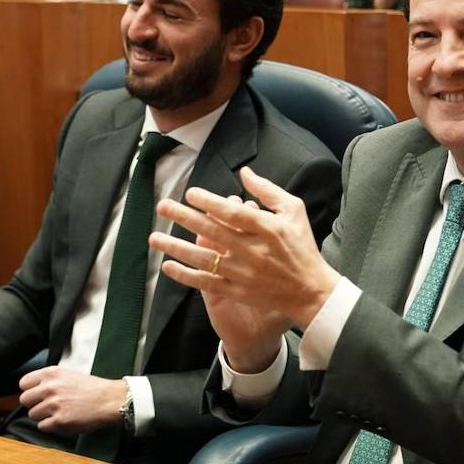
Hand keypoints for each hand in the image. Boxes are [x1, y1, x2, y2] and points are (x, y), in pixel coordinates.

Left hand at [18, 367, 123, 434]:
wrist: (109, 400)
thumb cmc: (92, 388)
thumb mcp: (68, 374)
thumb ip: (50, 379)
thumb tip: (34, 389)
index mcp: (52, 373)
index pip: (24, 383)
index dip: (29, 390)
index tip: (35, 394)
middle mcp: (50, 387)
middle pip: (24, 400)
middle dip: (34, 404)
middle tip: (46, 405)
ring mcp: (54, 404)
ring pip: (32, 414)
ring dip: (43, 415)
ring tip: (58, 412)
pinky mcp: (59, 420)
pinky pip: (42, 426)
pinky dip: (50, 425)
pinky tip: (62, 419)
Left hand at [151, 166, 340, 347]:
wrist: (309, 290)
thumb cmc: (301, 246)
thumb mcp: (293, 211)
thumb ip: (268, 190)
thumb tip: (244, 172)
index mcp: (267, 229)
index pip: (233, 213)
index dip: (210, 202)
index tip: (191, 193)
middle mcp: (252, 251)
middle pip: (212, 231)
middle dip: (184, 217)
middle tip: (162, 205)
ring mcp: (243, 273)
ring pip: (203, 258)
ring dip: (176, 247)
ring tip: (154, 237)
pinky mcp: (237, 291)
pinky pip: (206, 283)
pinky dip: (185, 276)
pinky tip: (167, 267)